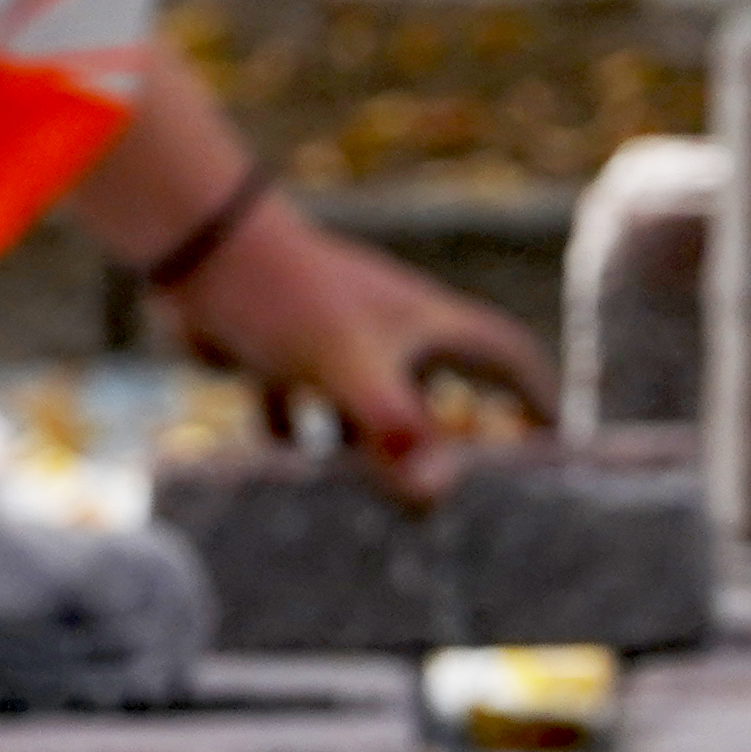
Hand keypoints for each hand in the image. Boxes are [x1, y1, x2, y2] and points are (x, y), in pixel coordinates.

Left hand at [58, 45, 557, 503]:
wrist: (196, 247)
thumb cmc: (287, 297)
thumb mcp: (349, 369)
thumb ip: (395, 432)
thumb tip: (436, 497)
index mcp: (421, 326)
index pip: (502, 359)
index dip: (534, 398)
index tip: (554, 442)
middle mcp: (386, 333)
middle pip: (437, 395)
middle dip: (448, 445)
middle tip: (457, 496)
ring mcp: (332, 343)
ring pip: (367, 411)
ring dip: (370, 456)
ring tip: (374, 505)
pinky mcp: (280, 354)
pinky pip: (297, 412)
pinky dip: (296, 444)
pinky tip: (287, 479)